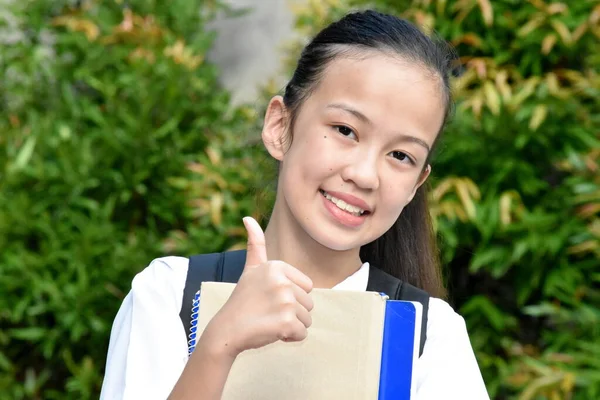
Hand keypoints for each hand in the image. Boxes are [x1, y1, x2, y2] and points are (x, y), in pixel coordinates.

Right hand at [203, 217, 313, 358]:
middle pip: (309, 303)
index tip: (270, 297)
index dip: (292, 296)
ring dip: (291, 325)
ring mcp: (285, 301)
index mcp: (277, 266)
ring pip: (307, 319)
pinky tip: (271, 332)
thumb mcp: (250, 269)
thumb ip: (255, 243)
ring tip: (269, 321)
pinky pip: (302, 334)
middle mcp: (282, 281)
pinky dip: (290, 337)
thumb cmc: (242, 301)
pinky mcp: (286, 322)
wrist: (226, 330)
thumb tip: (248, 218)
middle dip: (292, 312)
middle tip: (268, 311)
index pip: (307, 286)